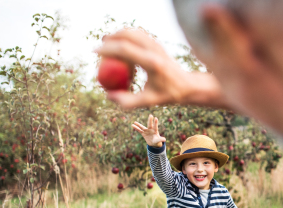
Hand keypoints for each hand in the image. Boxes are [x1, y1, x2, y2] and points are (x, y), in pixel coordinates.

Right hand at [95, 29, 226, 109]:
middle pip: (127, 35)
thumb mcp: (148, 102)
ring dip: (118, 37)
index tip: (95, 52)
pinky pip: (138, 35)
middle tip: (100, 49)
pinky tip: (123, 50)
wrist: (187, 85)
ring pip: (132, 32)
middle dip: (110, 39)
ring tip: (111, 50)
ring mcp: (157, 44)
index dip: (107, 49)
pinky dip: (127, 38)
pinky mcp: (157, 43)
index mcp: (152, 63)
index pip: (125, 49)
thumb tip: (109, 96)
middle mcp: (154, 50)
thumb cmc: (167, 95)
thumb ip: (128, 102)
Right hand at [132, 114, 164, 147]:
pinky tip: (132, 125)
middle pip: (150, 125)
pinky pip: (139, 130)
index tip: (156, 118)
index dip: (155, 123)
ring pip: (142, 127)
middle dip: (150, 120)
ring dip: (139, 125)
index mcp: (155, 131)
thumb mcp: (158, 141)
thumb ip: (161, 139)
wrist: (153, 143)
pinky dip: (136, 128)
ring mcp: (146, 131)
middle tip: (151, 115)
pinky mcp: (143, 133)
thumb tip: (164, 139)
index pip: (155, 126)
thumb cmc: (157, 141)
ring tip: (135, 122)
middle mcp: (150, 130)